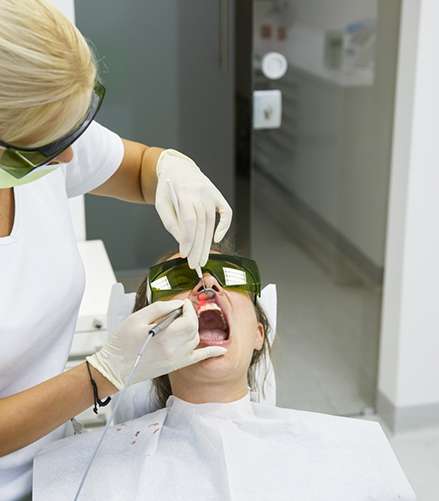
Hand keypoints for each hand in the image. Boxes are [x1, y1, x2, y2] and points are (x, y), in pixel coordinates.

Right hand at [87, 299, 226, 390]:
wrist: (114, 369)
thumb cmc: (121, 344)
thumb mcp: (136, 318)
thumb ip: (160, 308)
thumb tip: (177, 304)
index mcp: (164, 337)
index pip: (188, 319)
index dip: (187, 308)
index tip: (181, 303)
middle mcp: (173, 350)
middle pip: (193, 328)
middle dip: (190, 316)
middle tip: (180, 311)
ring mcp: (176, 360)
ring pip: (195, 339)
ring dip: (192, 328)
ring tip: (179, 323)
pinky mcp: (175, 366)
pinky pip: (198, 359)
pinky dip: (211, 353)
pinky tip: (221, 350)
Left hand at [155, 149, 231, 267]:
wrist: (179, 169)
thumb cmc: (168, 189)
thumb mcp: (162, 204)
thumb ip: (171, 223)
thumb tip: (182, 243)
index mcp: (183, 191)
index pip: (189, 220)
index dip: (188, 240)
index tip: (185, 254)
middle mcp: (200, 191)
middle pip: (201, 224)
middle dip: (198, 247)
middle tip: (195, 263)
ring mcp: (211, 193)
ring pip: (211, 222)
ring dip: (207, 243)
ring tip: (202, 258)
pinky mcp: (218, 195)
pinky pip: (226, 213)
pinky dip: (224, 227)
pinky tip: (216, 239)